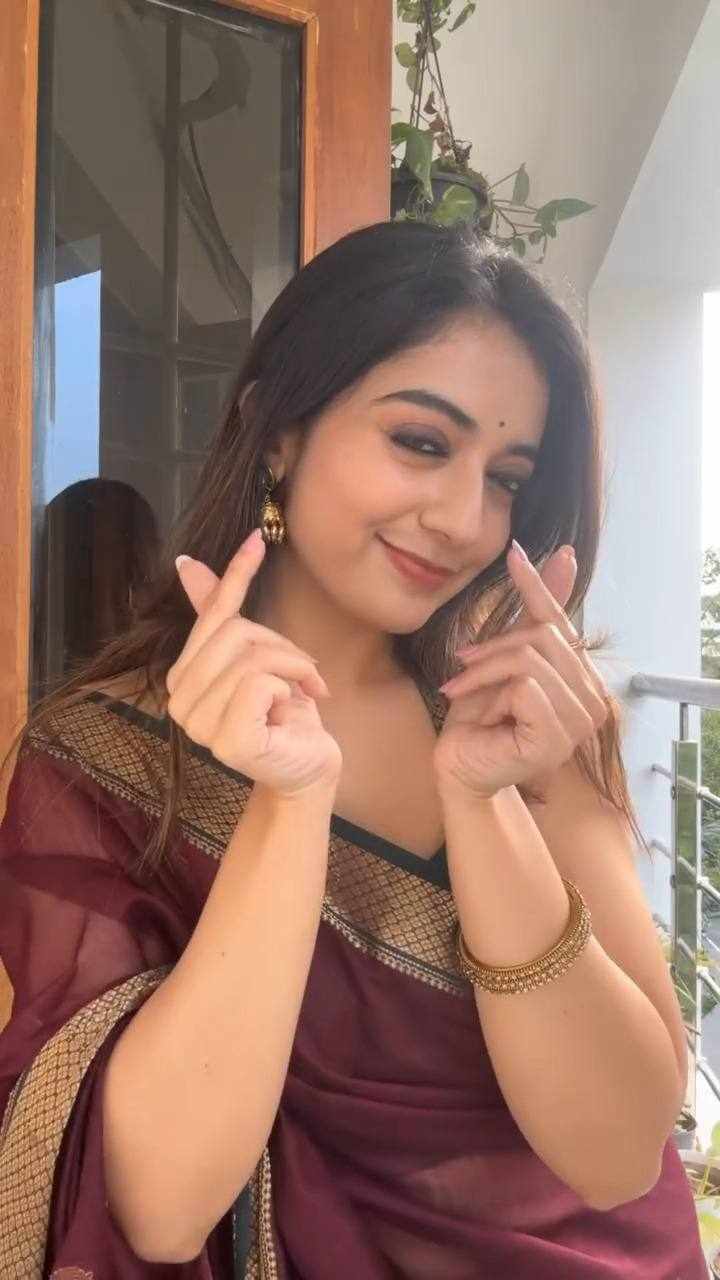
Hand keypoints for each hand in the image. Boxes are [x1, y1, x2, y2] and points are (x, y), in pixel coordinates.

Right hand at [166, 529, 342, 797]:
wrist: (309, 769)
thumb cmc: (286, 716)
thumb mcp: (261, 657)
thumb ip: (220, 613)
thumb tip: (186, 562)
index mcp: (182, 676)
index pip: (212, 615)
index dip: (236, 575)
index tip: (257, 538)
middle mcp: (178, 700)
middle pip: (237, 632)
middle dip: (283, 647)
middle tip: (305, 674)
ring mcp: (197, 724)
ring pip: (251, 656)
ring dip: (293, 668)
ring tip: (304, 693)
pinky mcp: (226, 741)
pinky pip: (259, 684)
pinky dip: (288, 690)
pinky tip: (289, 714)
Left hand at [432, 542, 609, 799]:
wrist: (460, 769)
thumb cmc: (478, 719)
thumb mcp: (503, 657)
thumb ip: (534, 614)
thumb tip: (566, 554)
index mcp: (584, 679)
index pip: (560, 621)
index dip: (536, 585)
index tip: (514, 552)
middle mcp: (593, 700)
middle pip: (542, 637)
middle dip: (493, 648)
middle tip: (462, 666)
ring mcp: (580, 722)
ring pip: (530, 658)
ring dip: (484, 672)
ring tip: (462, 690)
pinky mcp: (557, 738)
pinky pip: (524, 686)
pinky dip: (488, 691)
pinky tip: (479, 715)